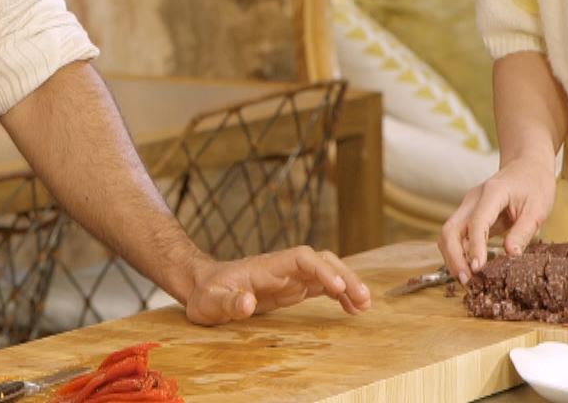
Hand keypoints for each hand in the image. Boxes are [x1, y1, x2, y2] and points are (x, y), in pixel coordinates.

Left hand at [181, 246, 370, 323]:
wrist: (202, 288)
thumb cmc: (205, 293)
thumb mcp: (210, 302)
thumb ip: (228, 302)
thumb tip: (247, 304)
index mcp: (266, 266)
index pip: (302, 258)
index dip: (322, 269)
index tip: (338, 286)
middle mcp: (283, 268)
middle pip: (322, 261)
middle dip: (344, 275)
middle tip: (363, 298)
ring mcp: (289, 277)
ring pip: (327, 272)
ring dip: (347, 284)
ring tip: (365, 304)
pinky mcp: (292, 289)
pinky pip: (322, 287)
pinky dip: (340, 295)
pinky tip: (352, 308)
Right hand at [439, 152, 556, 279]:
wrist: (527, 165)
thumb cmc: (535, 184)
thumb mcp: (538, 208)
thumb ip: (523, 231)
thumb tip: (510, 255)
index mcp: (492, 193)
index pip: (476, 223)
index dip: (475, 247)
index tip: (477, 269)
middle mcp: (473, 199)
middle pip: (450, 229)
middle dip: (454, 257)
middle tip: (467, 281)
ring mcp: (468, 206)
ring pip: (448, 234)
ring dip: (452, 257)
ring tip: (466, 280)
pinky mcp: (469, 215)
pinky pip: (456, 235)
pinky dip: (458, 253)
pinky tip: (468, 269)